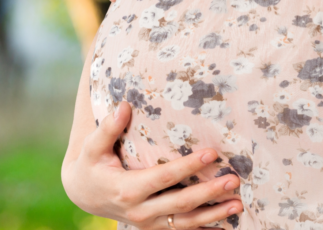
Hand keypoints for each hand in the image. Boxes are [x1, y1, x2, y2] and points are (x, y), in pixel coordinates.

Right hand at [61, 101, 243, 229]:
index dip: (188, 167)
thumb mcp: (92, 147)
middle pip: (181, 203)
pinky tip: (228, 224)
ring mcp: (148, 223)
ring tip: (238, 204)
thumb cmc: (91, 165)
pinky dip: (205, 229)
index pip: (163, 178)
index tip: (211, 154)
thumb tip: (124, 106)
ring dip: (214, 214)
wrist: (84, 194)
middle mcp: (139, 211)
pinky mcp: (154, 228)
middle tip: (233, 180)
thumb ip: (108, 128)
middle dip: (209, 192)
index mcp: (127, 190)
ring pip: (186, 222)